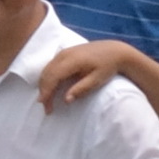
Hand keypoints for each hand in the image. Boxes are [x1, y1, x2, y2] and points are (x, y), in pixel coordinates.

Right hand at [34, 38, 158, 110]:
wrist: (115, 51)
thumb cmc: (108, 66)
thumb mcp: (97, 80)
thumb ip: (81, 89)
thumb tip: (66, 100)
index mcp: (73, 60)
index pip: (53, 76)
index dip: (47, 91)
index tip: (45, 105)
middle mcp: (65, 54)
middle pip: (47, 73)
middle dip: (44, 91)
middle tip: (47, 108)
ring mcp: (63, 52)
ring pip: (47, 69)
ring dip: (44, 85)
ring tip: (48, 101)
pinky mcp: (65, 52)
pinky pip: (50, 66)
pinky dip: (48, 78)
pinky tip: (51, 88)